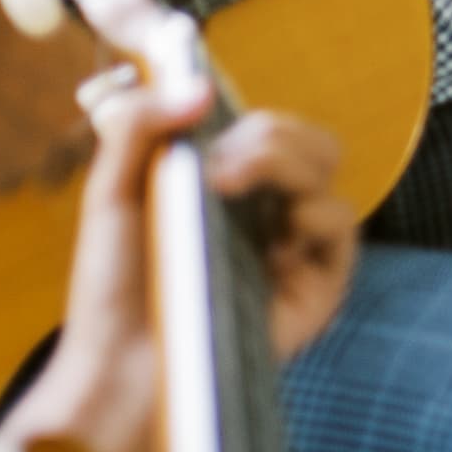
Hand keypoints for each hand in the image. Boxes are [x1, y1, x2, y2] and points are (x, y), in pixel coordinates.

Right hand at [0, 0, 112, 194]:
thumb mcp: (49, 23)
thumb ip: (78, 66)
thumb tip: (93, 97)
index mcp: (105, 77)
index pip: (120, 112)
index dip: (95, 111)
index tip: (68, 103)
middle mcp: (83, 121)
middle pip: (89, 151)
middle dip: (65, 139)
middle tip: (23, 115)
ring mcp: (40, 155)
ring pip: (49, 175)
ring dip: (29, 158)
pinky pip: (1, 183)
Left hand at [1, 78, 357, 451]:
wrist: (115, 366)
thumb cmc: (111, 289)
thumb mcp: (110, 193)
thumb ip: (140, 126)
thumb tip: (199, 86)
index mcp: (226, 189)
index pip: (270, 128)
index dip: (252, 116)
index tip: (209, 119)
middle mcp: (267, 214)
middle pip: (309, 141)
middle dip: (273, 133)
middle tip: (222, 161)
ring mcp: (293, 251)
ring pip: (328, 173)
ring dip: (286, 161)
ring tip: (231, 183)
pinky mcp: (314, 291)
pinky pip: (341, 228)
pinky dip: (317, 212)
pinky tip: (276, 227)